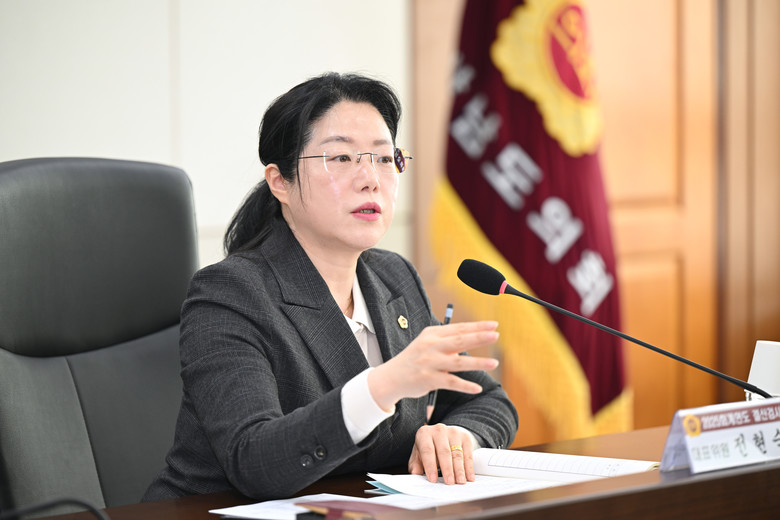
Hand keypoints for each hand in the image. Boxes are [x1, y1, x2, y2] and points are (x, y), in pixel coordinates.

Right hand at [367, 321, 499, 410]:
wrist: (391, 377)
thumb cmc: (414, 359)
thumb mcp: (427, 343)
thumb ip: (447, 340)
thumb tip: (473, 336)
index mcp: (432, 334)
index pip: (458, 328)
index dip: (477, 326)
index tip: (494, 325)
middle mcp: (431, 346)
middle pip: (459, 341)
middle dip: (479, 337)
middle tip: (496, 335)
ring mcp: (429, 363)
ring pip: (458, 362)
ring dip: (478, 363)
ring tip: (494, 363)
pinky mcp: (428, 380)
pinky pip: (451, 382)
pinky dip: (465, 386)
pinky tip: (477, 388)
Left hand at [408, 424, 474, 483]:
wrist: (445, 434)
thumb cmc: (430, 448)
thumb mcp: (419, 455)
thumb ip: (416, 465)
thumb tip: (416, 473)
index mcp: (424, 434)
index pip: (427, 450)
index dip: (430, 466)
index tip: (433, 479)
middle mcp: (439, 430)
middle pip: (444, 452)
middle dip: (447, 469)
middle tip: (449, 482)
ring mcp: (453, 432)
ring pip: (457, 453)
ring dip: (459, 470)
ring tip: (460, 482)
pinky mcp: (465, 437)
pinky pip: (468, 454)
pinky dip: (469, 467)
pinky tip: (469, 477)